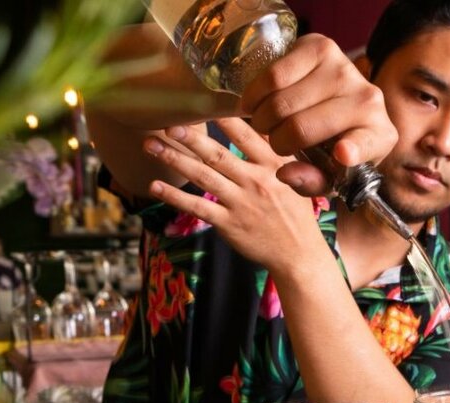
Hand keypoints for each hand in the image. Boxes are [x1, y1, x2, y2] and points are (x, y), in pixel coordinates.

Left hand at [144, 118, 327, 271]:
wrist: (299, 253)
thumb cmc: (296, 212)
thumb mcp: (299, 177)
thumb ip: (276, 151)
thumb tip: (261, 122)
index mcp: (274, 165)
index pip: (246, 135)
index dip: (223, 119)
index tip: (202, 103)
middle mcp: (256, 181)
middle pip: (218, 154)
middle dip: (190, 138)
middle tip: (168, 123)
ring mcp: (241, 203)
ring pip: (203, 176)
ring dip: (174, 160)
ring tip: (150, 145)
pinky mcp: (228, 224)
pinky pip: (198, 207)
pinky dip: (175, 196)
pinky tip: (156, 185)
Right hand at [241, 34, 397, 194]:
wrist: (333, 101)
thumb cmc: (332, 145)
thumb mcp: (326, 176)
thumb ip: (310, 183)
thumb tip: (286, 173)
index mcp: (379, 137)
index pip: (364, 143)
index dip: (351, 150)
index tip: (342, 153)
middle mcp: (369, 100)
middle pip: (300, 128)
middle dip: (276, 141)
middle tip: (276, 141)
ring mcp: (345, 70)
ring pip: (282, 102)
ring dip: (263, 119)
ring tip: (268, 122)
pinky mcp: (321, 46)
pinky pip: (274, 75)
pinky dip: (256, 94)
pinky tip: (258, 102)